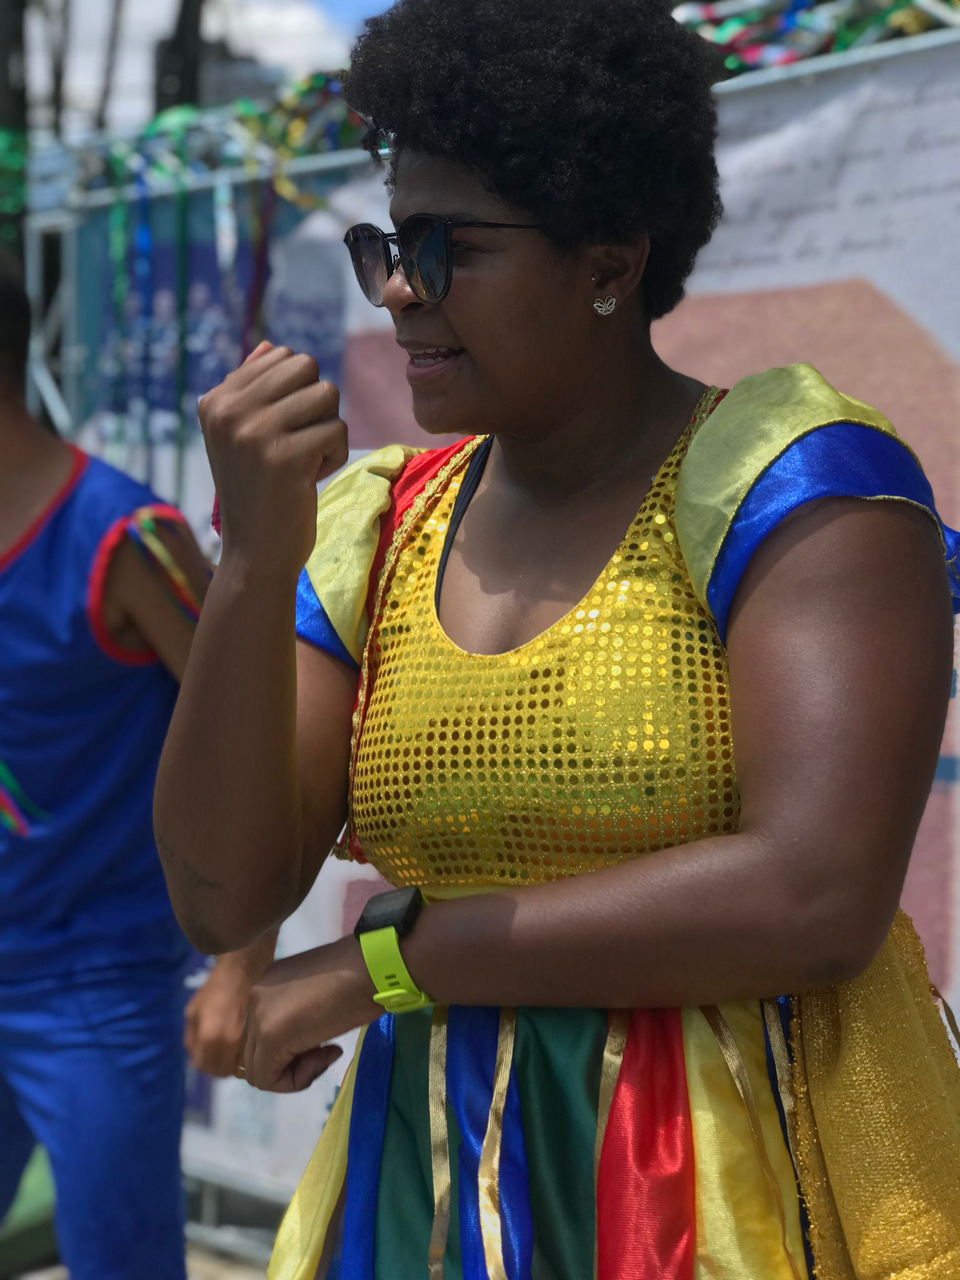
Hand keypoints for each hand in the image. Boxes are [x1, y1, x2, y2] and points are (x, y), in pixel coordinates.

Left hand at [184, 959, 251, 1077]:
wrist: (244, 968)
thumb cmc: (215, 987)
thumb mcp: (192, 1011)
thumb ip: (191, 1038)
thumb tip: (195, 1056)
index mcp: (209, 1037)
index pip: (203, 1066)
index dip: (202, 1061)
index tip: (206, 1053)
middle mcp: (229, 1043)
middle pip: (221, 1071)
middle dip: (217, 1064)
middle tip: (219, 1052)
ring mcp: (247, 1040)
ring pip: (238, 1067)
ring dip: (233, 1062)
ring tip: (232, 1050)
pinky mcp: (261, 1035)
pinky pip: (251, 1056)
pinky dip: (246, 1056)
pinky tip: (245, 1045)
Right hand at [199, 341, 348, 578]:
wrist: (254, 554)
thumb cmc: (257, 493)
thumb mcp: (241, 437)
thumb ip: (254, 389)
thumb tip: (271, 346)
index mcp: (215, 400)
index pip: (282, 355)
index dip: (296, 393)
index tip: (278, 432)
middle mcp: (228, 410)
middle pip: (306, 367)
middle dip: (315, 405)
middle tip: (297, 444)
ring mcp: (255, 432)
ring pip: (327, 395)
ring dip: (327, 430)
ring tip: (303, 462)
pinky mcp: (286, 457)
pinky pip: (337, 430)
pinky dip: (334, 456)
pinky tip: (309, 480)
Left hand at [241, 936, 380, 1092]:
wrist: (373, 965)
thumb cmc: (361, 975)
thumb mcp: (321, 995)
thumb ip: (302, 1013)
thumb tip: (297, 1042)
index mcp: (269, 983)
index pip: (263, 1033)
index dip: (293, 1048)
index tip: (325, 1039)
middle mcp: (256, 995)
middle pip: (255, 1053)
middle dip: (290, 1063)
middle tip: (327, 1050)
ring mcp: (259, 1015)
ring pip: (257, 1070)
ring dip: (294, 1073)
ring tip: (327, 1052)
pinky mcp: (270, 1036)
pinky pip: (266, 1079)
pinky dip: (296, 1080)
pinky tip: (326, 1054)